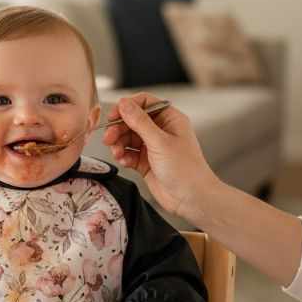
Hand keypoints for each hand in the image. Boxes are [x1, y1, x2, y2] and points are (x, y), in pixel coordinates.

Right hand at [103, 93, 215, 220]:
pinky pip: (128, 153)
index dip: (127, 107)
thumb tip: (124, 103)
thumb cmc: (186, 169)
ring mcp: (153, 146)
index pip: (144, 103)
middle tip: (109, 138)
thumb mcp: (160, 142)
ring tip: (117, 153)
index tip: (113, 116)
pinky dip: (123, 156)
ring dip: (119, 144)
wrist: (192, 199)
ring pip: (127, 137)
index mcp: (169, 119)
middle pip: (132, 121)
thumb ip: (139, 122)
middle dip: (118, 129)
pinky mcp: (146, 162)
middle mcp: (161, 130)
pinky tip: (124, 162)